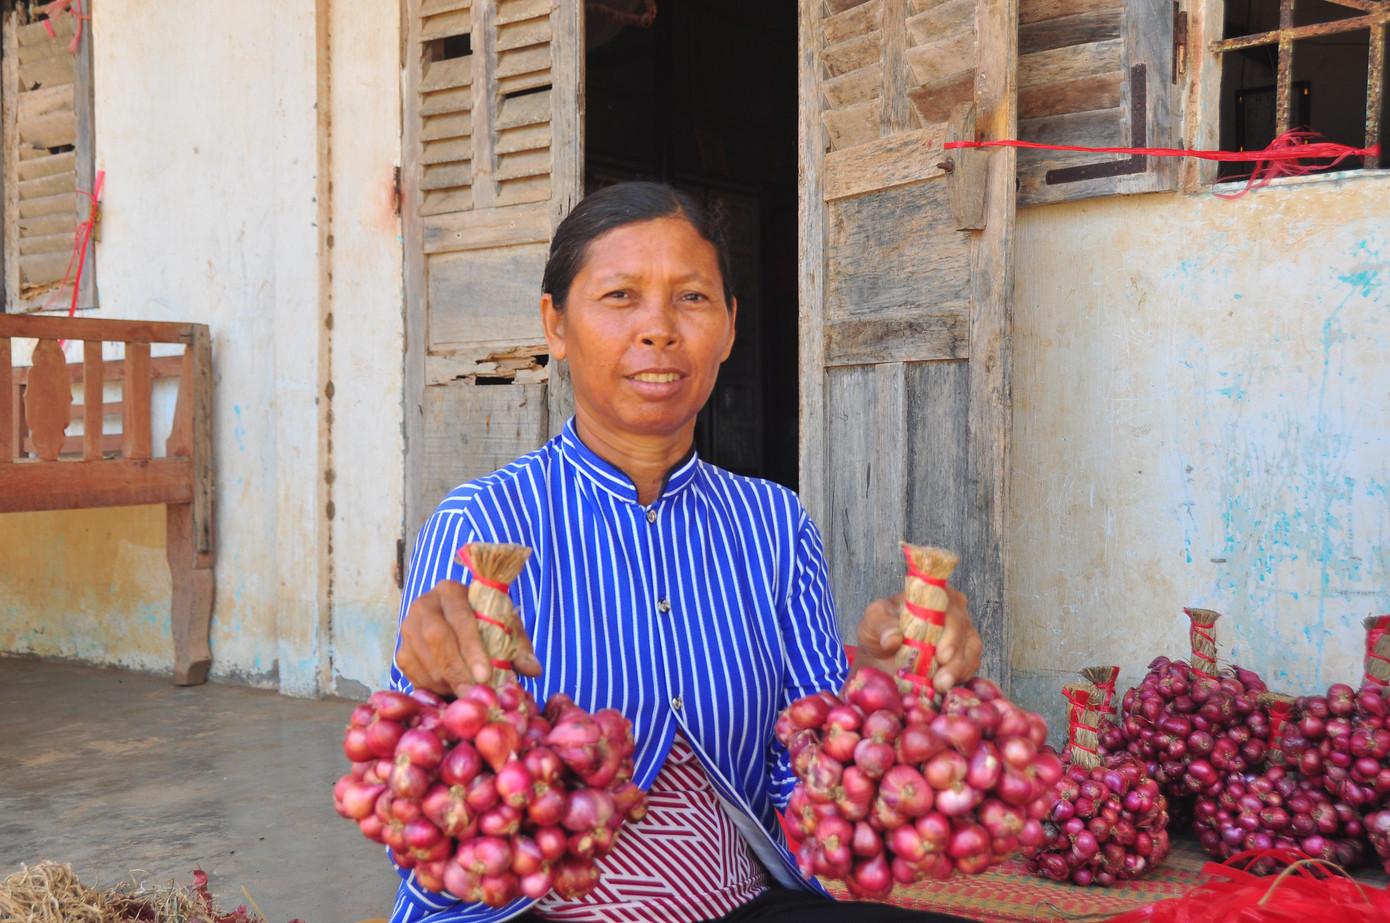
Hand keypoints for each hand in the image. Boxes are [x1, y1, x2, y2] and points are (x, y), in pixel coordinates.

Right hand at [396, 579, 541, 696]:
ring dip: (448, 684)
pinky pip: (416, 676)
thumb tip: (533, 669)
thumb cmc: (485, 624)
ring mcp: (408, 629)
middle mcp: (423, 605)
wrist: (456, 623)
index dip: (472, 648)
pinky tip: (453, 693)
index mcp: (450, 591)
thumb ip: (518, 646)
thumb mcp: (505, 627)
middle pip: (436, 638)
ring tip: (469, 696)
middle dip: (457, 670)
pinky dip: (436, 689)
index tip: (485, 674)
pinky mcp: (401, 652)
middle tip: (474, 694)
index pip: (460, 618)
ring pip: (425, 661)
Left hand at [853, 587, 981, 693]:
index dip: (950, 632)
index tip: (941, 655)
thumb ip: (881, 626)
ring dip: (958, 672)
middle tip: (941, 680)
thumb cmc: (879, 631)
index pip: (949, 607)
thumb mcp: (872, 622)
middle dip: (955, 659)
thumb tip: (892, 638)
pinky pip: (970, 666)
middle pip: (964, 632)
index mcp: (933, 595)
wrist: (882, 655)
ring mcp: (962, 632)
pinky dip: (959, 678)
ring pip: (971, 651)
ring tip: (941, 687)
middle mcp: (953, 611)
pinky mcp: (965, 654)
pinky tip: (945, 687)